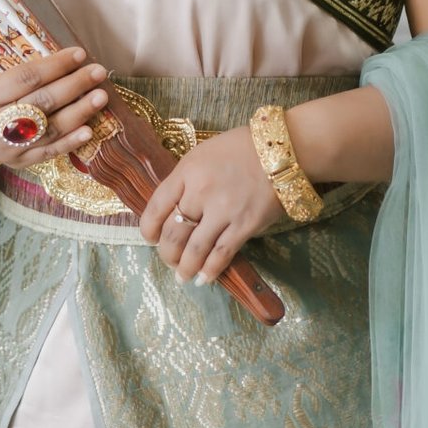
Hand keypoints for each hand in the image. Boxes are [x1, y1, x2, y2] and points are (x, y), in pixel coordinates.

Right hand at [0, 47, 109, 163]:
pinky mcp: (16, 162)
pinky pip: (47, 153)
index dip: (54, 66)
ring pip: (49, 130)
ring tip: (101, 96)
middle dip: (74, 86)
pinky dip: (70, 142)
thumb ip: (9, 65)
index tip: (78, 53)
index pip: (25, 79)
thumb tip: (53, 49)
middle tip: (98, 72)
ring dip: (79, 113)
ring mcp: (6, 147)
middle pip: (41, 103)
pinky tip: (90, 129)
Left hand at [139, 125, 285, 284]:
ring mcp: (223, 210)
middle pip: (173, 232)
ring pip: (195, 249)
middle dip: (167, 253)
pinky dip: (210, 270)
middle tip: (169, 261)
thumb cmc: (239, 149)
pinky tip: (204, 278)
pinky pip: (222, 254)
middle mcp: (200, 192)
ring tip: (182, 277)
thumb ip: (187, 180)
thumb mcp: (203, 155)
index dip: (148, 228)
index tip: (149, 238)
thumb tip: (175, 209)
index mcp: (186, 171)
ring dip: (185, 268)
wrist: (280, 149)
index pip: (156, 206)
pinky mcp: (245, 225)